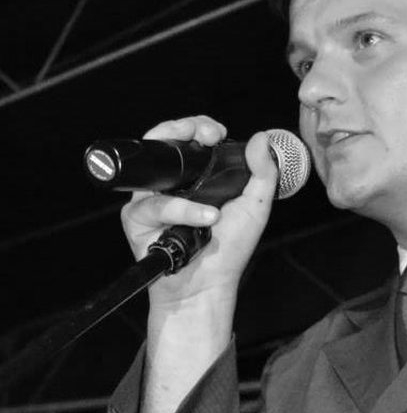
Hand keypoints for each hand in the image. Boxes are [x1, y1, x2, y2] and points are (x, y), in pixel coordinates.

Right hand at [121, 115, 278, 309]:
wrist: (208, 286)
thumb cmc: (229, 249)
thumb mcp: (256, 206)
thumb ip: (263, 172)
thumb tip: (261, 137)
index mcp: (196, 176)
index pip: (190, 137)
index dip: (200, 126)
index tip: (218, 132)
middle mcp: (172, 183)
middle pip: (164, 139)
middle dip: (183, 128)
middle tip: (206, 135)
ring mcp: (151, 198)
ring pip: (156, 167)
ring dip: (187, 176)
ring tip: (215, 208)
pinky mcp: (136, 218)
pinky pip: (155, 206)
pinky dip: (182, 212)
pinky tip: (204, 221)